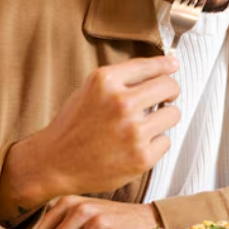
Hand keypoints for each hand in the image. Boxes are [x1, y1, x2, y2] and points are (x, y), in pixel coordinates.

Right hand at [0, 56, 180, 224]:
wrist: (54, 163)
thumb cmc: (74, 125)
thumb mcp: (91, 89)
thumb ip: (124, 77)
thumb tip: (167, 66)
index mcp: (106, 80)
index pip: (150, 65)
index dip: (166, 64)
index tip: (174, 65)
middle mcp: (121, 103)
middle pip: (169, 87)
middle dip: (169, 92)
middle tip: (163, 99)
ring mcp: (132, 131)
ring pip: (173, 114)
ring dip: (162, 119)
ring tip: (143, 126)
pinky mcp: (141, 157)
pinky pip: (166, 141)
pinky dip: (154, 144)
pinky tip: (135, 146)